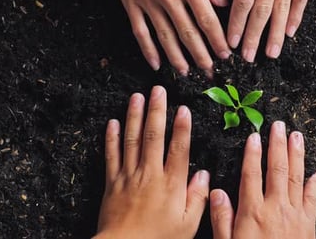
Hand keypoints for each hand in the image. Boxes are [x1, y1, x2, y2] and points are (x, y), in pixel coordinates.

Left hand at [95, 86, 209, 238]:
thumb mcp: (187, 225)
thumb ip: (198, 198)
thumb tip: (204, 174)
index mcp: (171, 184)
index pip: (178, 148)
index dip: (182, 127)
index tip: (183, 108)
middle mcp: (149, 174)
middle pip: (153, 136)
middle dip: (156, 111)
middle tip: (158, 90)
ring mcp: (129, 176)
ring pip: (132, 140)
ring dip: (134, 116)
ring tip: (137, 97)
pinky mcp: (112, 182)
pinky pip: (111, 155)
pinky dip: (111, 138)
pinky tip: (113, 122)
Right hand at [108, 0, 230, 76]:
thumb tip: (222, 2)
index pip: (207, 19)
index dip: (217, 40)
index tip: (226, 54)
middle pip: (188, 33)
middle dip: (201, 55)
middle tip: (210, 71)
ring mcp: (147, 1)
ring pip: (165, 37)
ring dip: (177, 57)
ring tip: (187, 72)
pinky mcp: (130, 1)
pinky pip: (139, 31)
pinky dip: (147, 50)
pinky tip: (155, 63)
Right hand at [209, 121, 315, 238]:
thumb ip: (221, 218)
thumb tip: (216, 192)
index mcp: (252, 212)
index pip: (251, 174)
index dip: (252, 153)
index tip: (253, 136)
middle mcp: (275, 208)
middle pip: (276, 169)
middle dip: (277, 145)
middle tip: (278, 125)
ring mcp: (295, 215)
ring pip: (295, 178)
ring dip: (296, 155)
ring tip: (297, 136)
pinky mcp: (309, 225)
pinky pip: (312, 199)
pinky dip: (314, 184)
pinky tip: (315, 172)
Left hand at [220, 0, 314, 61]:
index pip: (243, 0)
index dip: (237, 23)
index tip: (232, 42)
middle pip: (263, 9)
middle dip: (254, 36)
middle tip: (248, 56)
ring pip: (283, 7)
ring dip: (276, 33)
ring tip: (271, 53)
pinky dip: (296, 16)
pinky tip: (290, 32)